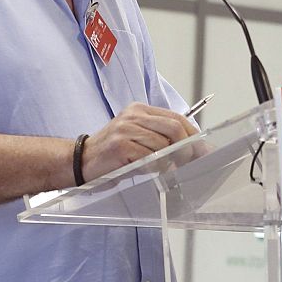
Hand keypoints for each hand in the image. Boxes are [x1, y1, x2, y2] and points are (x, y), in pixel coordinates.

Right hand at [82, 103, 197, 181]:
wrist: (80, 161)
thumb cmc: (113, 154)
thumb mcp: (138, 139)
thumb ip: (162, 139)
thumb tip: (193, 149)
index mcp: (140, 110)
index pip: (177, 118)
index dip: (193, 135)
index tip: (202, 150)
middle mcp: (133, 115)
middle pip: (174, 128)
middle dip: (186, 148)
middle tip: (188, 162)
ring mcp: (125, 129)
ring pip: (163, 144)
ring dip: (170, 161)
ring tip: (167, 169)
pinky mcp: (120, 145)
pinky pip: (149, 158)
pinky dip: (156, 167)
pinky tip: (152, 171)